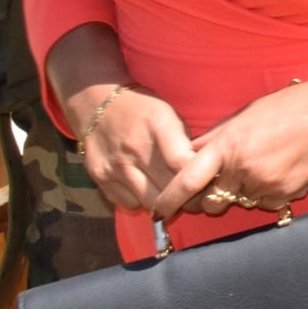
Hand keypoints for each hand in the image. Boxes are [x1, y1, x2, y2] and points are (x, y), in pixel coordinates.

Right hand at [68, 84, 196, 213]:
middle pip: (168, 188)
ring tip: (173, 196)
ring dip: (165, 203)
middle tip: (197, 197)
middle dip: (187, 197)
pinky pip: (129, 203)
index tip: (210, 182)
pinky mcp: (101, 178)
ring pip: (150, 202)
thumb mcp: (169, 114)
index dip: (199, 178)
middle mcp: (135, 148)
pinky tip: (147, 189)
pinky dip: (141, 201)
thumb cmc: (142, 110)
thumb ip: (185, 142)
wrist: (97, 105)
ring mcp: (116, 166)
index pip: (182, 163)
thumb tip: (204, 171)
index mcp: (158, 126)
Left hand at [154, 72, 307, 219]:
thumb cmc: (290, 107)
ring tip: (261, 164)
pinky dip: (266, 192)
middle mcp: (243, 169)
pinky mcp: (285, 196)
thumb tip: (188, 154)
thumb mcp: (245, 115)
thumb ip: (214, 138)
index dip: (168, 199)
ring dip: (241, 192)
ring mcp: (265, 186)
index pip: (186, 182)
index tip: (158, 210)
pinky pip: (264, 203)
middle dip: (208, 198)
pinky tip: (280, 169)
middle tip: (218, 183)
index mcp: (228, 146)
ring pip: (239, 202)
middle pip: (210, 202)